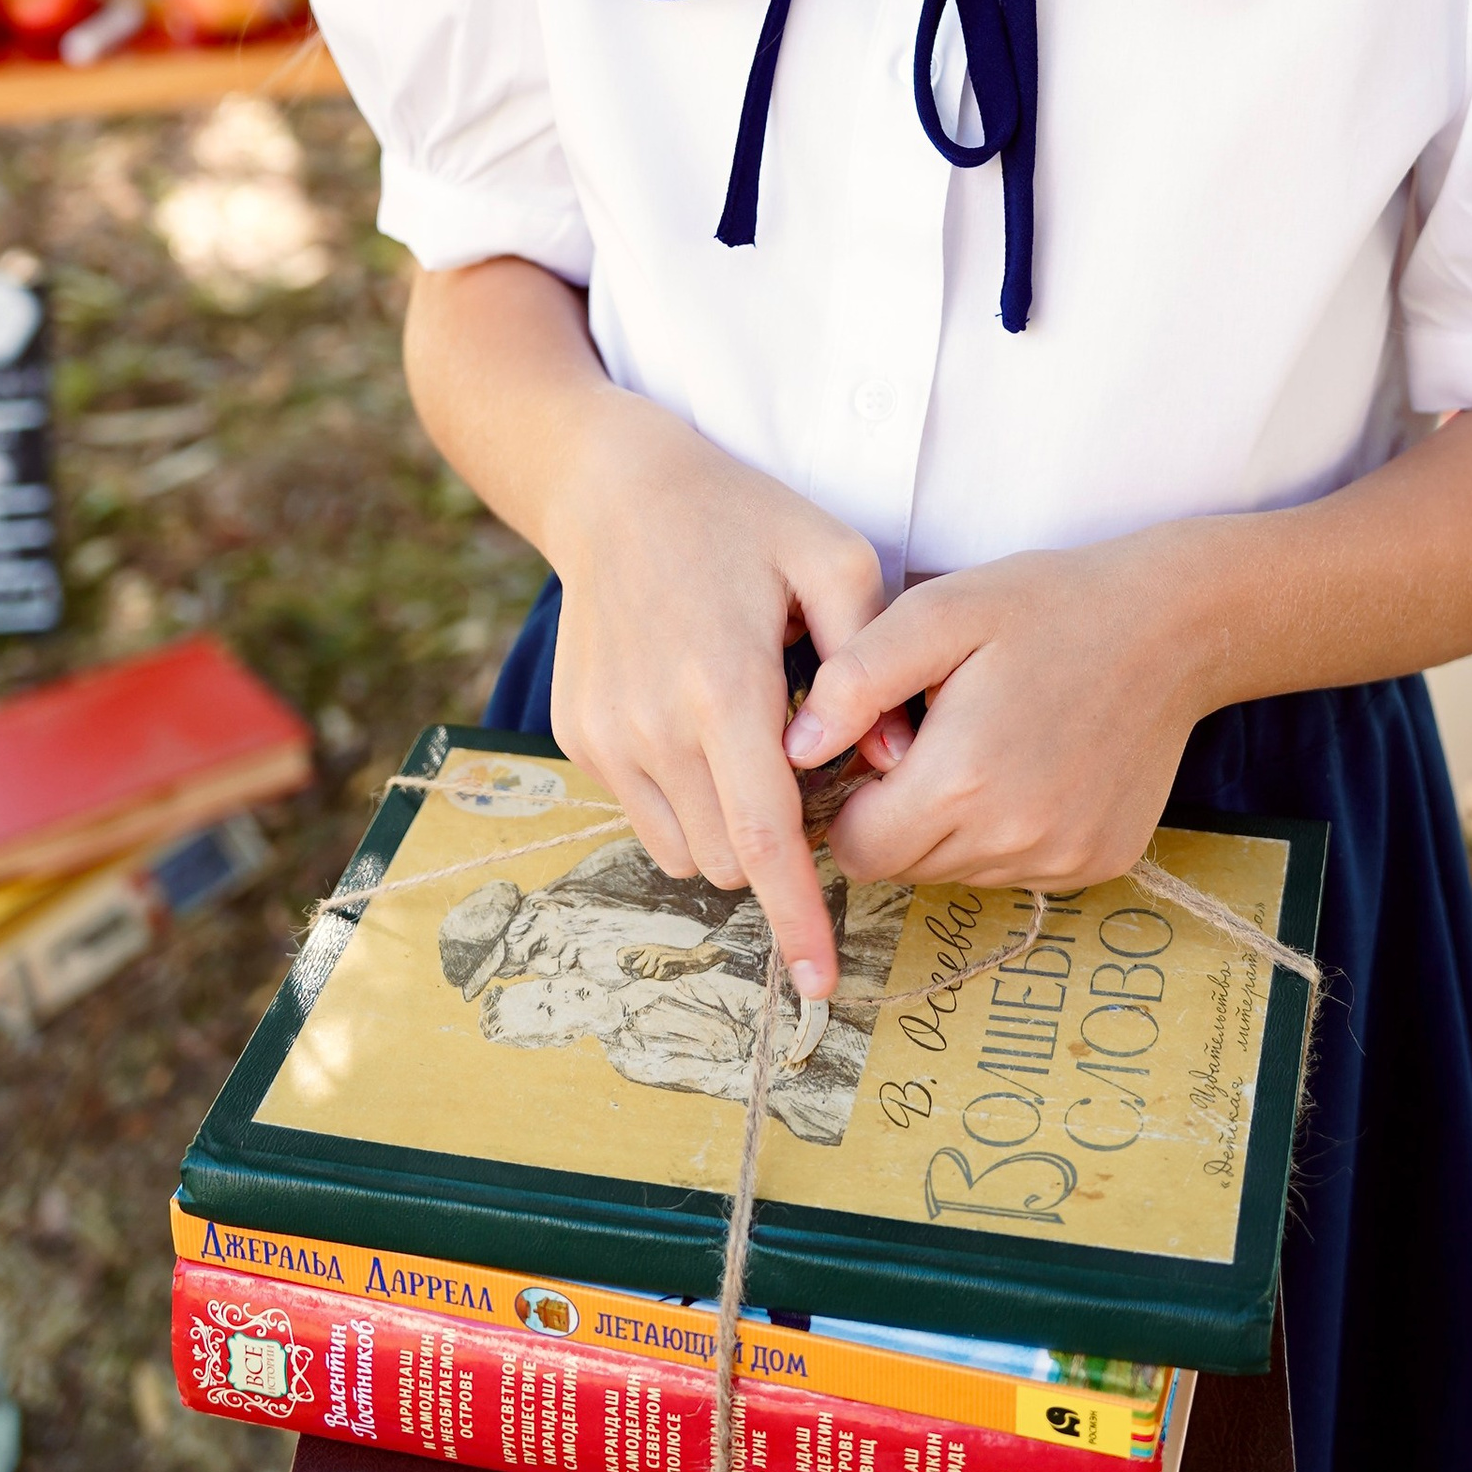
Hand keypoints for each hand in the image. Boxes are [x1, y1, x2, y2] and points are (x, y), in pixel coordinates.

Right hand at [544, 391, 887, 997]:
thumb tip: (894, 769)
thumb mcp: (833, 560)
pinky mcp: (577, 736)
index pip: (766, 837)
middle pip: (730, 858)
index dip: (799, 917)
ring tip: (750, 743)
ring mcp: (604, 735)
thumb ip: (873, 667)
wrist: (613, 489)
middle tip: (805, 776)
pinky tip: (701, 726)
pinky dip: (685, 801)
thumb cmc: (742, 517)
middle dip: (777, 851)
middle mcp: (653, 724)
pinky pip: (644, 814)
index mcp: (724, 686)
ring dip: (730, 832)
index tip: (824, 982)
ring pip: (684, 851)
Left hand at [787, 530, 1226, 893]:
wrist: (1173, 626)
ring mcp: (1063, 860)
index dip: (846, 803)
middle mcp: (1014, 839)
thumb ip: (856, 679)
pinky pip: (1016, 871)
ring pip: (957, 873)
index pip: (854, 850)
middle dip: (893, 816)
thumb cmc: (1048, 607)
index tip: (873, 752)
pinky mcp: (1099, 864)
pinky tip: (1029, 767)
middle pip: (902, 868)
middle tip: (927, 738)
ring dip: (948, 827)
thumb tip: (794, 749)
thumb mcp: (940, 612)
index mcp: (963, 781)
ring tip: (982, 744)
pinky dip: (1005, 833)